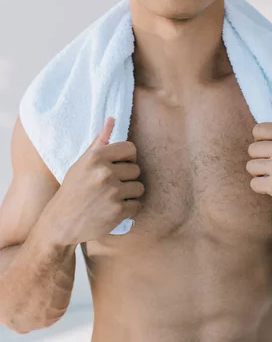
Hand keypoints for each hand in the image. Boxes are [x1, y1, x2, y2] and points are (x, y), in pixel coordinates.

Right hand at [53, 117, 143, 243]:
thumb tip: (112, 119)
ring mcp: (112, 192)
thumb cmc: (73, 189)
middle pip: (136, 169)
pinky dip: (128, 210)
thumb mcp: (82, 163)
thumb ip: (100, 142)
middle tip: (111, 186)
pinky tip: (114, 210)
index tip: (119, 166)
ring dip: (129, 195)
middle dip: (127, 179)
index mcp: (96, 157)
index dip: (128, 158)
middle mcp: (105, 172)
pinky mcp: (118, 211)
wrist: (61, 222)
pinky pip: (137, 205)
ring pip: (139, 188)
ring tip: (112, 198)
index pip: (130, 148)